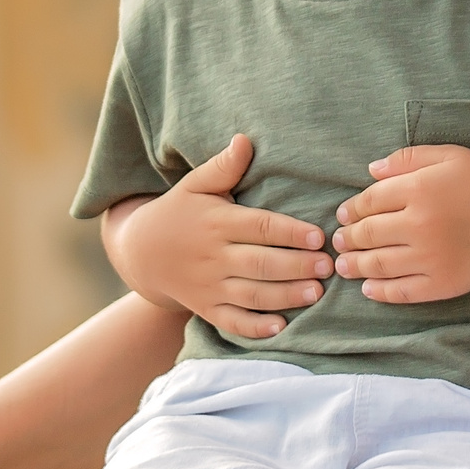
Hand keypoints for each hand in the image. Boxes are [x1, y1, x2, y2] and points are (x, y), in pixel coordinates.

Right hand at [105, 134, 330, 338]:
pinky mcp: (206, 308)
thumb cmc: (179, 212)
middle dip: (297, 266)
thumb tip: (245, 140)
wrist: (141, 252)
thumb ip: (223, 166)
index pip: (259, 227)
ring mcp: (208, 286)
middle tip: (328, 266)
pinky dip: (255, 328)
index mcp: (216, 222)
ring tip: (316, 293)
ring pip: (251, 295)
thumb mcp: (195, 185)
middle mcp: (213, 256)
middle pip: (260, 263)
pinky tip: (281, 327)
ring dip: (285, 296)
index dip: (290, 232)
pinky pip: (231, 322)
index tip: (318, 237)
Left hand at [331, 145, 469, 302]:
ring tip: (344, 266)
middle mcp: (419, 224)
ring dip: (354, 266)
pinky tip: (369, 289)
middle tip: (338, 242)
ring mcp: (429, 257)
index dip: (350, 209)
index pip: (368, 202)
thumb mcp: (450, 156)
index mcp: (418, 189)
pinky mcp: (442, 284)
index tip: (343, 215)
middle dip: (346, 239)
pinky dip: (379, 292)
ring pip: (377, 264)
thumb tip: (371, 171)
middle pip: (367, 234)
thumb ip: (408, 158)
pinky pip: (401, 291)